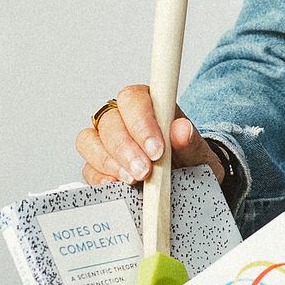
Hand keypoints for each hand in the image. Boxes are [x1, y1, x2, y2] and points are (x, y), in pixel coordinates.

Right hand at [75, 84, 224, 188]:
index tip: (156, 149)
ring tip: (133, 180)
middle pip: (109, 122)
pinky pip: (87, 167)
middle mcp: (121, 117)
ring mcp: (105, 140)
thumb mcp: (196, 151)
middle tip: (144, 170)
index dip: (141, 123)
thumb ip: (189, 140)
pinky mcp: (96, 164)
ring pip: (90, 141)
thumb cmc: (188, 157)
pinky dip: (99, 178)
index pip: (133, 99)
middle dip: (126, 149)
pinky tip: (115, 185)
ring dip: (111, 162)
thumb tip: (182, 129)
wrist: (187, 179)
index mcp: (147, 103)